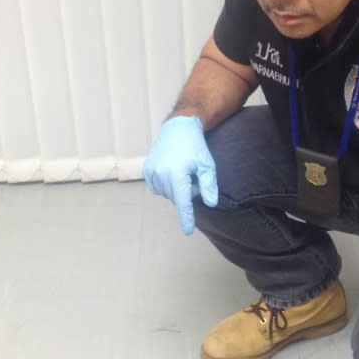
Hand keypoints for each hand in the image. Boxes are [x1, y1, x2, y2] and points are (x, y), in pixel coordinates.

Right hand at [142, 116, 217, 234]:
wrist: (178, 128)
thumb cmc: (195, 146)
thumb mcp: (207, 165)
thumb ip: (209, 185)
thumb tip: (211, 204)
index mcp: (177, 174)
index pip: (183, 202)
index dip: (186, 218)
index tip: (187, 231)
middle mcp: (162, 174)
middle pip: (176, 198)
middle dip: (186, 192)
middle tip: (193, 175)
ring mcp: (152, 172)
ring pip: (166, 193)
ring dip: (175, 188)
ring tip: (182, 170)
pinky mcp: (146, 169)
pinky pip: (157, 187)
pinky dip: (166, 184)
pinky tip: (171, 170)